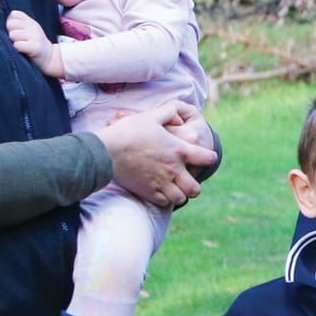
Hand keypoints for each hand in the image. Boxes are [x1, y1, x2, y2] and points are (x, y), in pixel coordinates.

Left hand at [6, 11, 61, 77]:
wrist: (49, 58)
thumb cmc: (33, 44)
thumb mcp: (28, 30)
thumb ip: (17, 24)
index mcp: (30, 21)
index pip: (13, 14)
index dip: (9, 22)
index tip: (14, 31)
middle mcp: (33, 26)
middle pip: (10, 24)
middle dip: (9, 32)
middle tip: (16, 40)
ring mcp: (35, 36)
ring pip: (12, 34)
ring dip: (12, 42)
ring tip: (19, 46)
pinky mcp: (36, 47)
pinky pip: (17, 45)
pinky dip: (17, 49)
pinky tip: (21, 51)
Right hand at [96, 100, 217, 209]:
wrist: (106, 150)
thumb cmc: (128, 131)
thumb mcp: (151, 116)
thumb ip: (170, 112)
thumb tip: (180, 118)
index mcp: (179, 150)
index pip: (207, 158)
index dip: (209, 157)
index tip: (205, 157)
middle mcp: (173, 170)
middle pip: (195, 189)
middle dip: (194, 185)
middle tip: (187, 180)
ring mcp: (161, 183)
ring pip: (181, 198)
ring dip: (180, 194)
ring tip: (174, 187)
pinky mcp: (148, 192)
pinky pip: (165, 203)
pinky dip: (166, 199)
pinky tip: (161, 191)